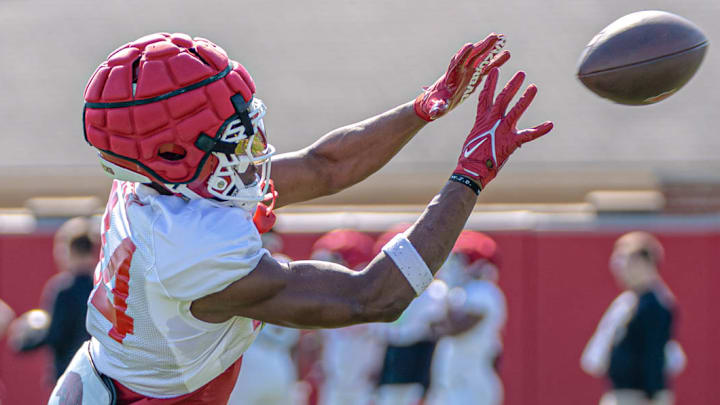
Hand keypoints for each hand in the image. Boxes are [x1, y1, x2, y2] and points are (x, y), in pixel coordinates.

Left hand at [414, 34, 509, 121]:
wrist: (439, 98)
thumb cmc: (436, 103)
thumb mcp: (436, 106)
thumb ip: (437, 108)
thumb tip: (434, 112)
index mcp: (450, 76)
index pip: (456, 64)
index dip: (462, 55)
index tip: (470, 46)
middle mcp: (460, 70)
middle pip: (471, 55)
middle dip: (481, 46)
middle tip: (493, 36)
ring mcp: (469, 70)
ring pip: (481, 57)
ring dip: (491, 48)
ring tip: (503, 38)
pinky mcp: (475, 74)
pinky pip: (486, 66)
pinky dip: (495, 59)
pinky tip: (506, 53)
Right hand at [454, 68, 552, 187]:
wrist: (471, 169)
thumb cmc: (471, 156)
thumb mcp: (476, 137)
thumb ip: (485, 129)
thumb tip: (489, 130)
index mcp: (482, 119)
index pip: (486, 97)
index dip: (490, 83)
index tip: (495, 71)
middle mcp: (492, 121)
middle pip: (503, 98)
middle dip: (512, 85)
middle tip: (521, 74)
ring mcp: (502, 130)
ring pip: (516, 110)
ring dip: (525, 98)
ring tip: (534, 87)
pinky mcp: (511, 142)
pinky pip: (528, 134)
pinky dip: (540, 130)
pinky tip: (550, 124)